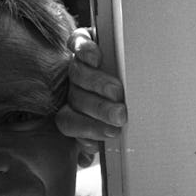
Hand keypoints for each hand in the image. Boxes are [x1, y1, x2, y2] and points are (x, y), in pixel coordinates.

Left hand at [55, 28, 126, 161]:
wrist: (125, 61)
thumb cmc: (121, 103)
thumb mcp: (115, 124)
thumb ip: (105, 137)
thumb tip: (90, 155)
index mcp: (73, 110)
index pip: (70, 122)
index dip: (87, 129)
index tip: (110, 134)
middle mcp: (71, 88)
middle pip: (77, 99)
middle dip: (99, 109)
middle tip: (120, 115)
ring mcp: (75, 64)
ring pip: (77, 74)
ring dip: (96, 83)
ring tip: (117, 91)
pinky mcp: (82, 40)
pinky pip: (76, 42)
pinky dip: (84, 49)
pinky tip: (95, 56)